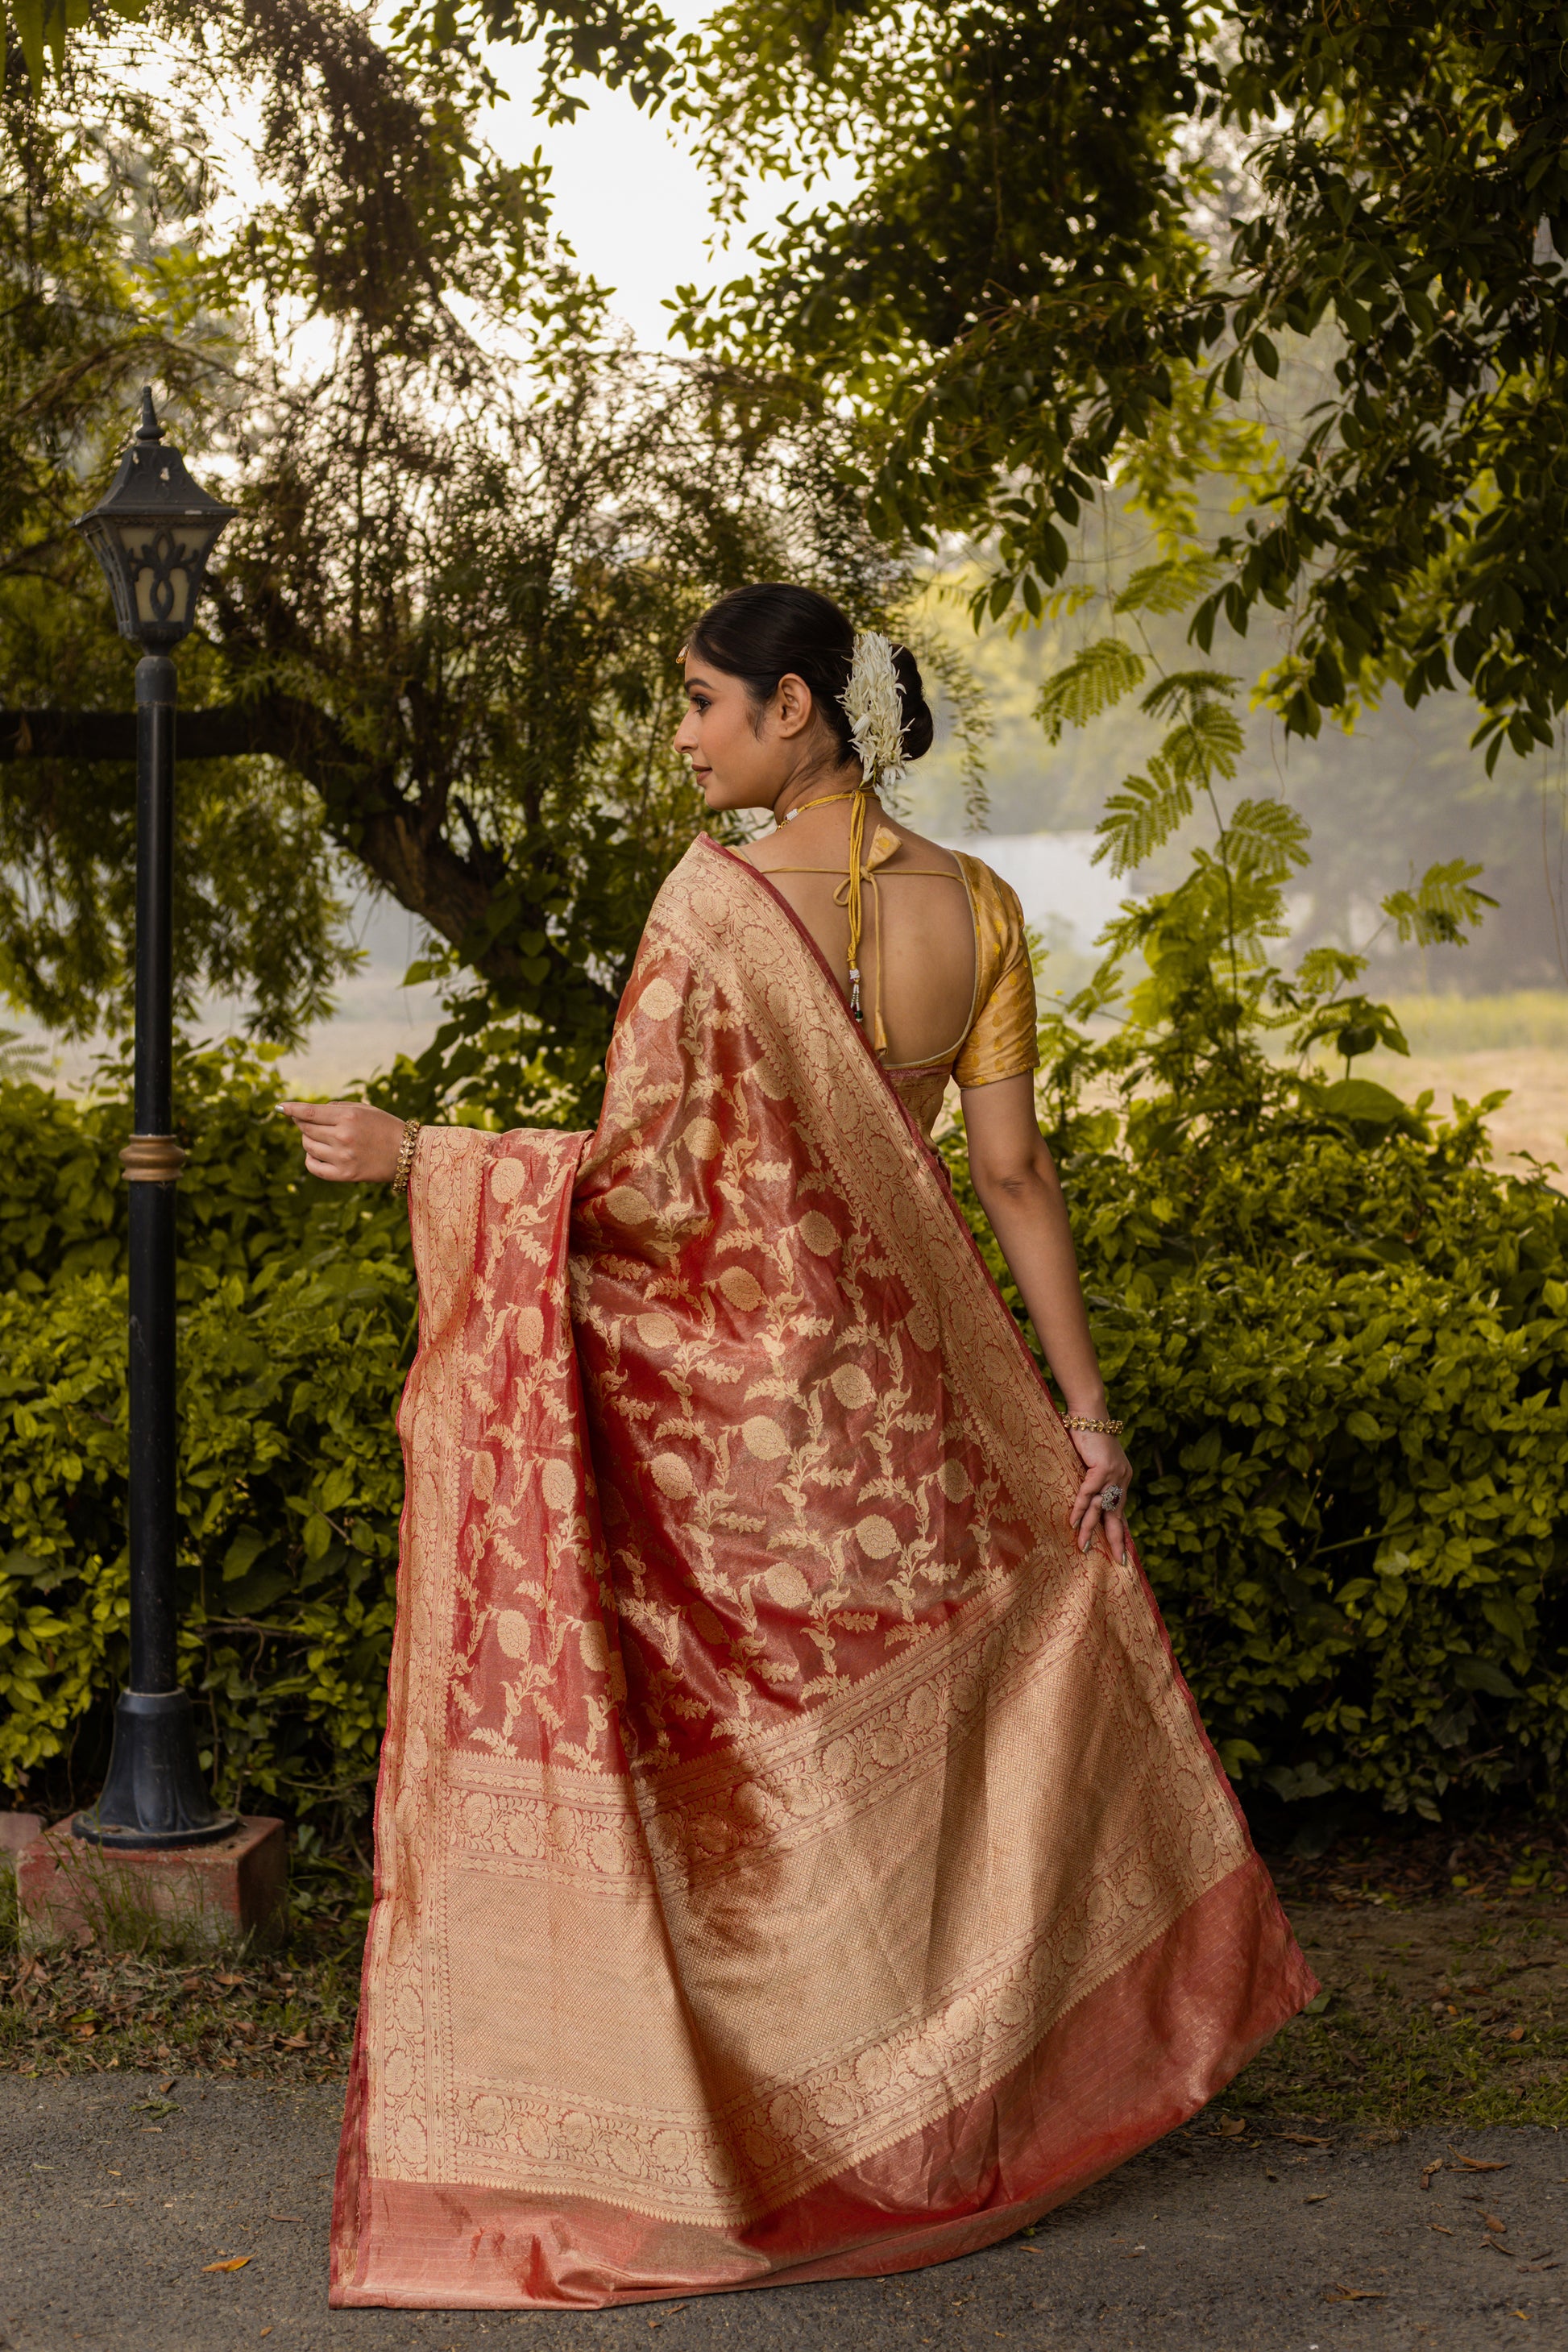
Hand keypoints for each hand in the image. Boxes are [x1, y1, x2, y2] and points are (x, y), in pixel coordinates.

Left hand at [279, 1100, 407, 1183]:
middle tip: (313, 1123)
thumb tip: (307, 1112)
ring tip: (322, 1139)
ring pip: (308, 1146)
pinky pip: (313, 1166)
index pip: (310, 1112)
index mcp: (348, 1117)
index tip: (281, 1107)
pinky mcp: (344, 1174)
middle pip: (306, 1129)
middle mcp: (343, 1136)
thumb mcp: (364, 1109)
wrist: (408, 1154)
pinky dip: (310, 1159)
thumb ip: (336, 1107)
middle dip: (303, 1124)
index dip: (292, 1109)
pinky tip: (316, 1154)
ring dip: (308, 1140)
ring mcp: (342, 1157)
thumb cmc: (385, 1127)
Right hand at [1065, 1427, 1132, 1564]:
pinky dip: (1080, 1509)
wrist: (1090, 1412)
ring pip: (1100, 1508)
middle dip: (1116, 1540)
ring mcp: (1114, 1474)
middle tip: (1118, 1562)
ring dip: (1091, 1529)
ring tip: (1084, 1548)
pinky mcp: (1102, 1468)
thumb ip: (1092, 1478)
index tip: (1122, 1550)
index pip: (1121, 1509)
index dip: (1121, 1530)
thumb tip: (1084, 1495)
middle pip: (1117, 1515)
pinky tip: (1073, 1523)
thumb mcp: (1093, 1460)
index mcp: (1122, 1477)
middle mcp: (1121, 1478)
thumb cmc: (1088, 1433)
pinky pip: (1088, 1494)